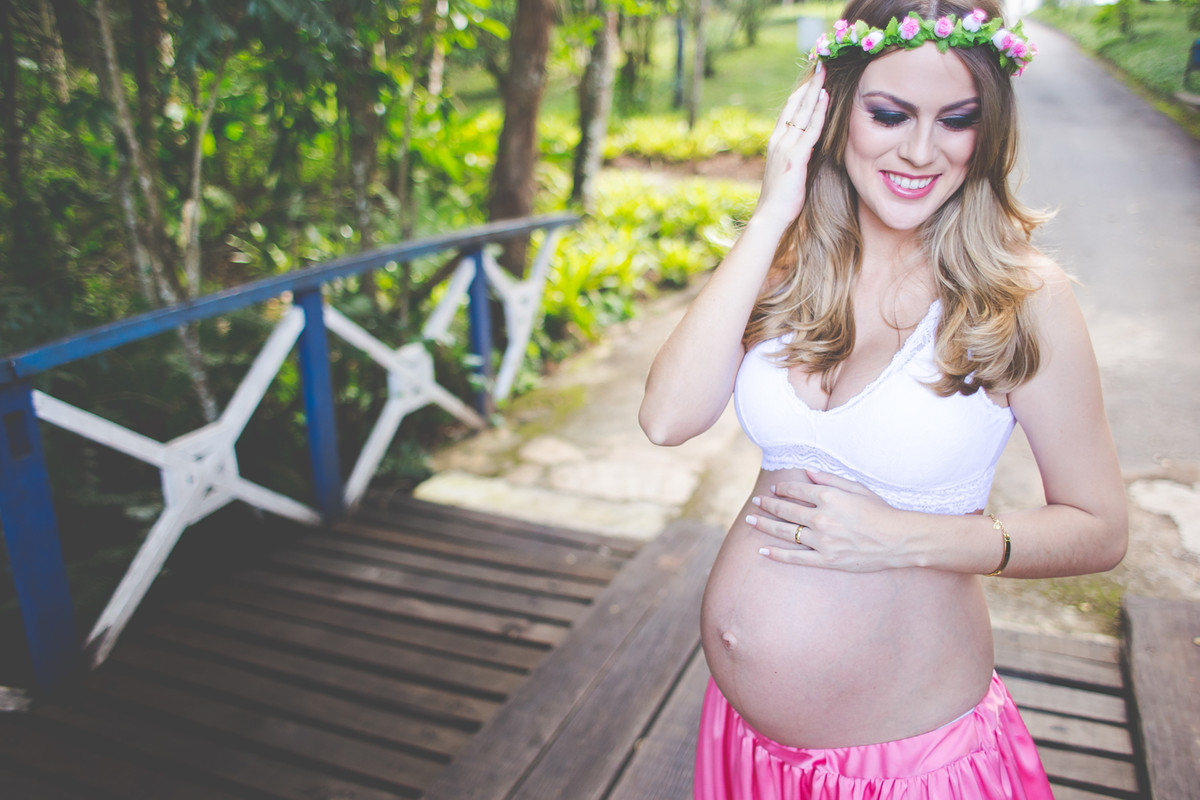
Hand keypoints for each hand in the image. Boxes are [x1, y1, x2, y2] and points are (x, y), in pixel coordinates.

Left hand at [747, 470, 910, 571]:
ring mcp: (823, 540)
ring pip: (785, 532)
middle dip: (768, 504)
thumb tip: (807, 472)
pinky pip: (796, 557)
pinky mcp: (826, 559)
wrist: (898, 540)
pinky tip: (763, 550)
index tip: (775, 489)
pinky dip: (777, 554)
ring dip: (765, 525)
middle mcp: (822, 518)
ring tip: (751, 520)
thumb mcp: (857, 488)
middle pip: (786, 510)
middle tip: (756, 502)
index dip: (783, 489)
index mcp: (829, 497)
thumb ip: (830, 479)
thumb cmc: (880, 511)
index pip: (797, 491)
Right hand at [753, 65, 829, 228]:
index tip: (813, 77)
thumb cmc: (781, 199)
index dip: (801, 93)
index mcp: (776, 142)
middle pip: (795, 105)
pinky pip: (810, 129)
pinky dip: (818, 112)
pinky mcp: (795, 157)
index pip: (789, 110)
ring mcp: (786, 147)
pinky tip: (825, 97)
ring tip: (825, 72)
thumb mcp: (788, 171)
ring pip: (802, 112)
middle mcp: (778, 140)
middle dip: (808, 84)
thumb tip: (809, 148)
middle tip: (821, 64)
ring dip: (814, 90)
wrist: (770, 216)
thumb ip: (797, 155)